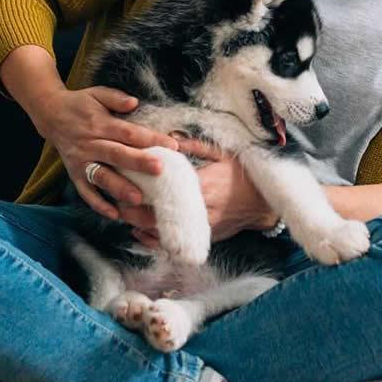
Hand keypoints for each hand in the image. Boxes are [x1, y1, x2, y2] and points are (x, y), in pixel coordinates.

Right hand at [31, 86, 178, 219]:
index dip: (150, 139)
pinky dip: (98, 204)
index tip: (172, 146)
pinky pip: (85, 192)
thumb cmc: (81, 104)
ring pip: (101, 177)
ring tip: (137, 199)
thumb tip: (134, 102)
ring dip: (118, 188)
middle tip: (160, 170)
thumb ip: (116, 98)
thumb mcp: (97, 93)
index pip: (129, 133)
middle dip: (139, 163)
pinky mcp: (74, 174)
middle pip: (117, 155)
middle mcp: (90, 144)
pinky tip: (115, 214)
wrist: (50, 114)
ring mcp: (81, 161)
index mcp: (100, 124)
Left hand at [130, 137, 278, 247]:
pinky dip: (153, 240)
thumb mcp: (223, 153)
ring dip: (139, 225)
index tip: (125, 177)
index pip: (163, 189)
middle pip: (156, 214)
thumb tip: (168, 137)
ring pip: (161, 232)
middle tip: (116, 197)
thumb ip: (195, 146)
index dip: (141, 186)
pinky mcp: (203, 237)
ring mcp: (200, 227)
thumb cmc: (244, 175)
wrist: (265, 203)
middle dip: (132, 209)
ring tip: (121, 213)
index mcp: (202, 185)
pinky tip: (139, 231)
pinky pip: (173, 243)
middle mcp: (199, 209)